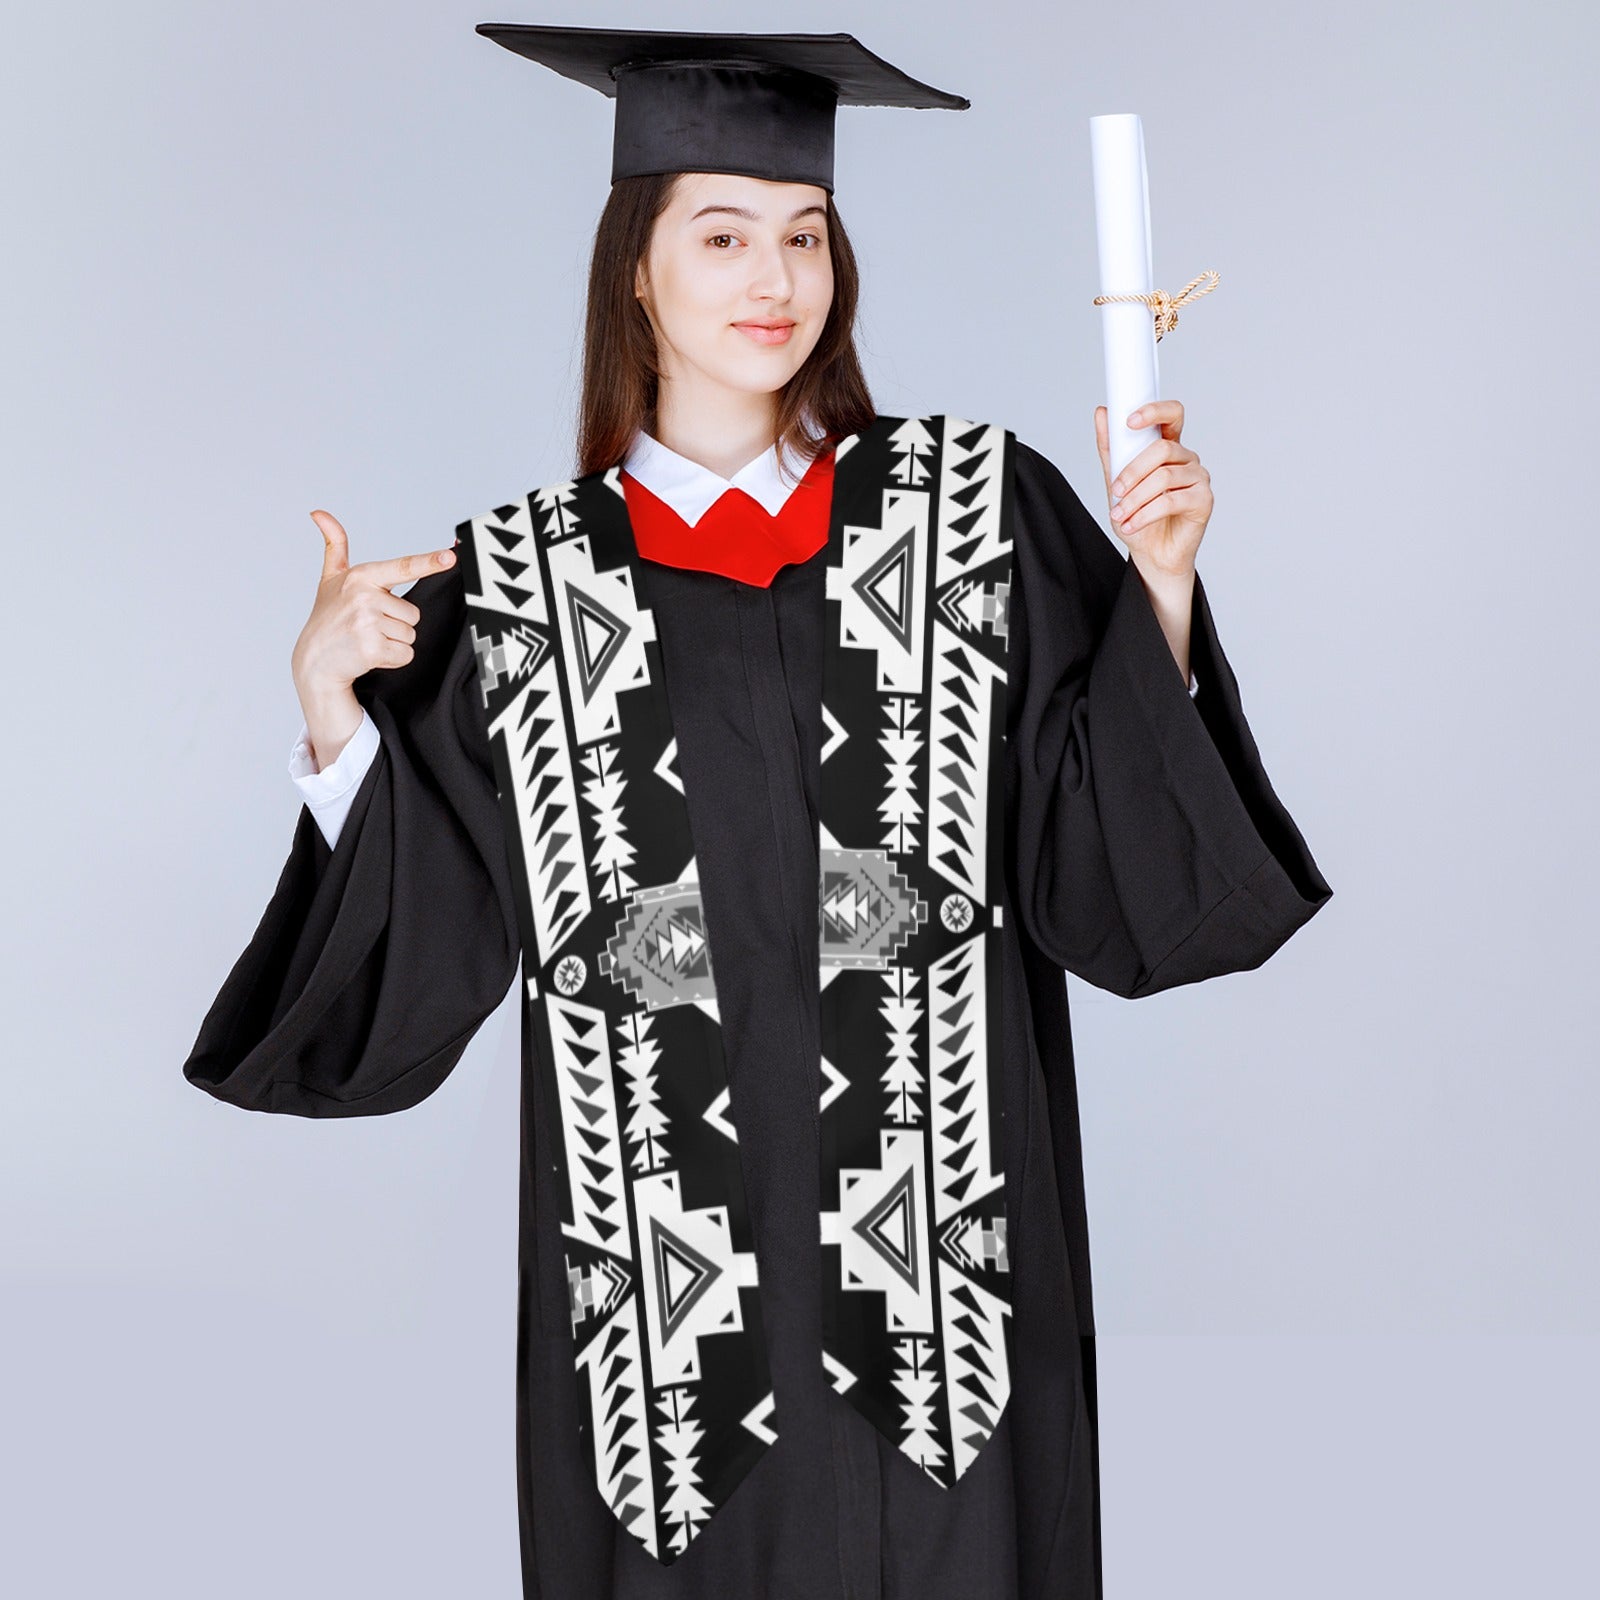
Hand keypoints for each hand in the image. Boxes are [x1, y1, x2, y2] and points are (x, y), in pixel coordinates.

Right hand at [291, 509, 456, 707]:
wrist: (314, 661)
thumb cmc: (328, 618)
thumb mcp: (330, 579)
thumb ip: (334, 545)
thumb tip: (318, 512)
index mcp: (361, 577)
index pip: (403, 568)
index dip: (429, 562)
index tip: (449, 557)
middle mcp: (364, 597)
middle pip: (413, 613)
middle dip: (397, 623)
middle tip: (369, 627)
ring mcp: (368, 622)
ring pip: (410, 634)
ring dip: (394, 642)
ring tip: (368, 640)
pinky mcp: (372, 648)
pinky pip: (405, 654)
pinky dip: (393, 659)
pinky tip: (370, 655)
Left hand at [1093, 399, 1212, 580]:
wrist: (1152, 554)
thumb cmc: (1138, 517)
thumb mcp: (1116, 483)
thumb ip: (1111, 450)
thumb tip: (1102, 413)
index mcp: (1168, 449)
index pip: (1172, 415)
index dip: (1154, 411)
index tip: (1129, 421)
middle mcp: (1187, 459)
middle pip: (1162, 450)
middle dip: (1132, 472)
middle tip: (1116, 491)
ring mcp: (1199, 478)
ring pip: (1164, 477)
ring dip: (1135, 499)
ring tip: (1120, 515)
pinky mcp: (1204, 500)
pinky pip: (1171, 500)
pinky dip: (1145, 514)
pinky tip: (1131, 525)